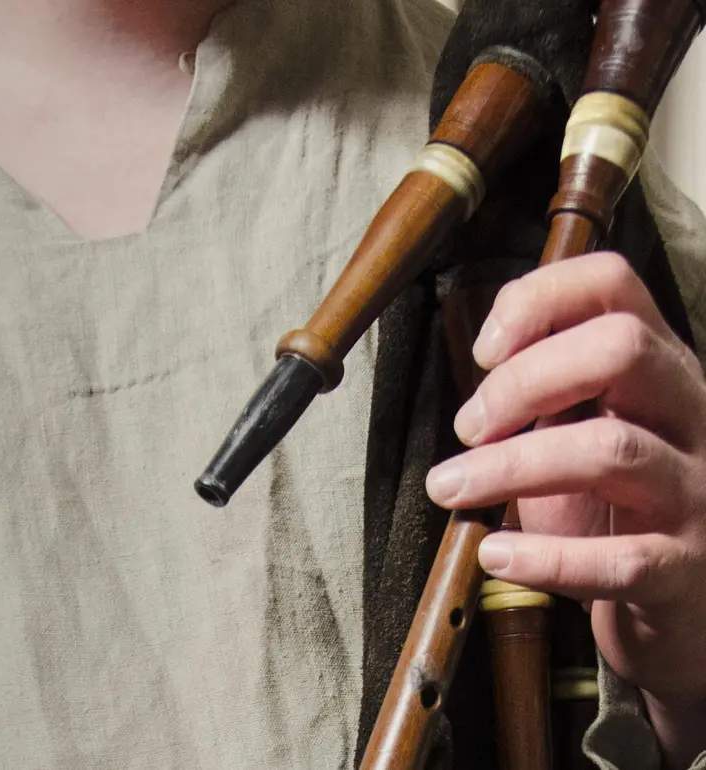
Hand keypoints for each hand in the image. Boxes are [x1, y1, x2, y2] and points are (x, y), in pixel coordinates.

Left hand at [425, 252, 705, 764]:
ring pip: (610, 451)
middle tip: (468, 426)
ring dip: (509, 465)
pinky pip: (621, 561)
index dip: (538, 299)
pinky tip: (494, 555)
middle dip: (524, 381)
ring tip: (449, 487)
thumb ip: (541, 386)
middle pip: (620, 349)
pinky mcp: (685, 570)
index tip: (483, 351)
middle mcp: (688, 415)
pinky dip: (548, 559)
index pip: (613, 284)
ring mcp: (696, 491)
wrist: (676, 607)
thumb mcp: (576, 428)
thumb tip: (482, 354)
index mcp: (654, 369)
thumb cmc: (607, 507)